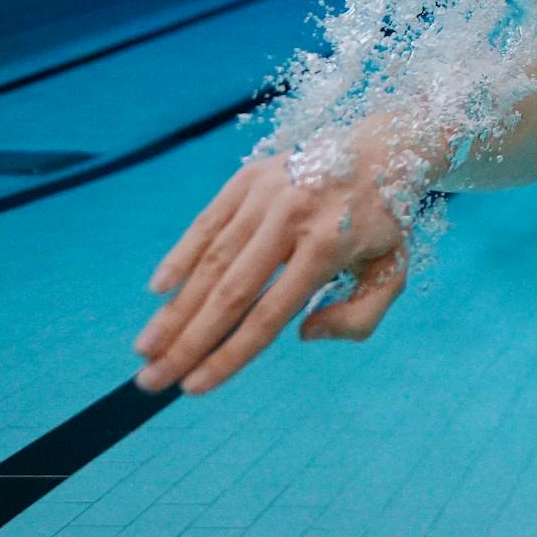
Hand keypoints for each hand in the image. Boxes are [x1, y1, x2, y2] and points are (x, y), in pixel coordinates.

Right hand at [132, 130, 414, 394]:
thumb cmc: (382, 223)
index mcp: (328, 247)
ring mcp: (266, 194)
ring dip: (174, 308)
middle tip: (151, 379)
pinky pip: (207, 221)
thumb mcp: (391, 273)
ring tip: (146, 347)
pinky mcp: (248, 177)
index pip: (268, 315)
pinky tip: (158, 291)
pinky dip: (180, 255)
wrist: (382, 150)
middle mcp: (291, 217)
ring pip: (211, 260)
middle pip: (229, 292)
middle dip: (186, 342)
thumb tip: (302, 333)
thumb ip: (358, 317)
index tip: (194, 387)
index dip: (229, 356)